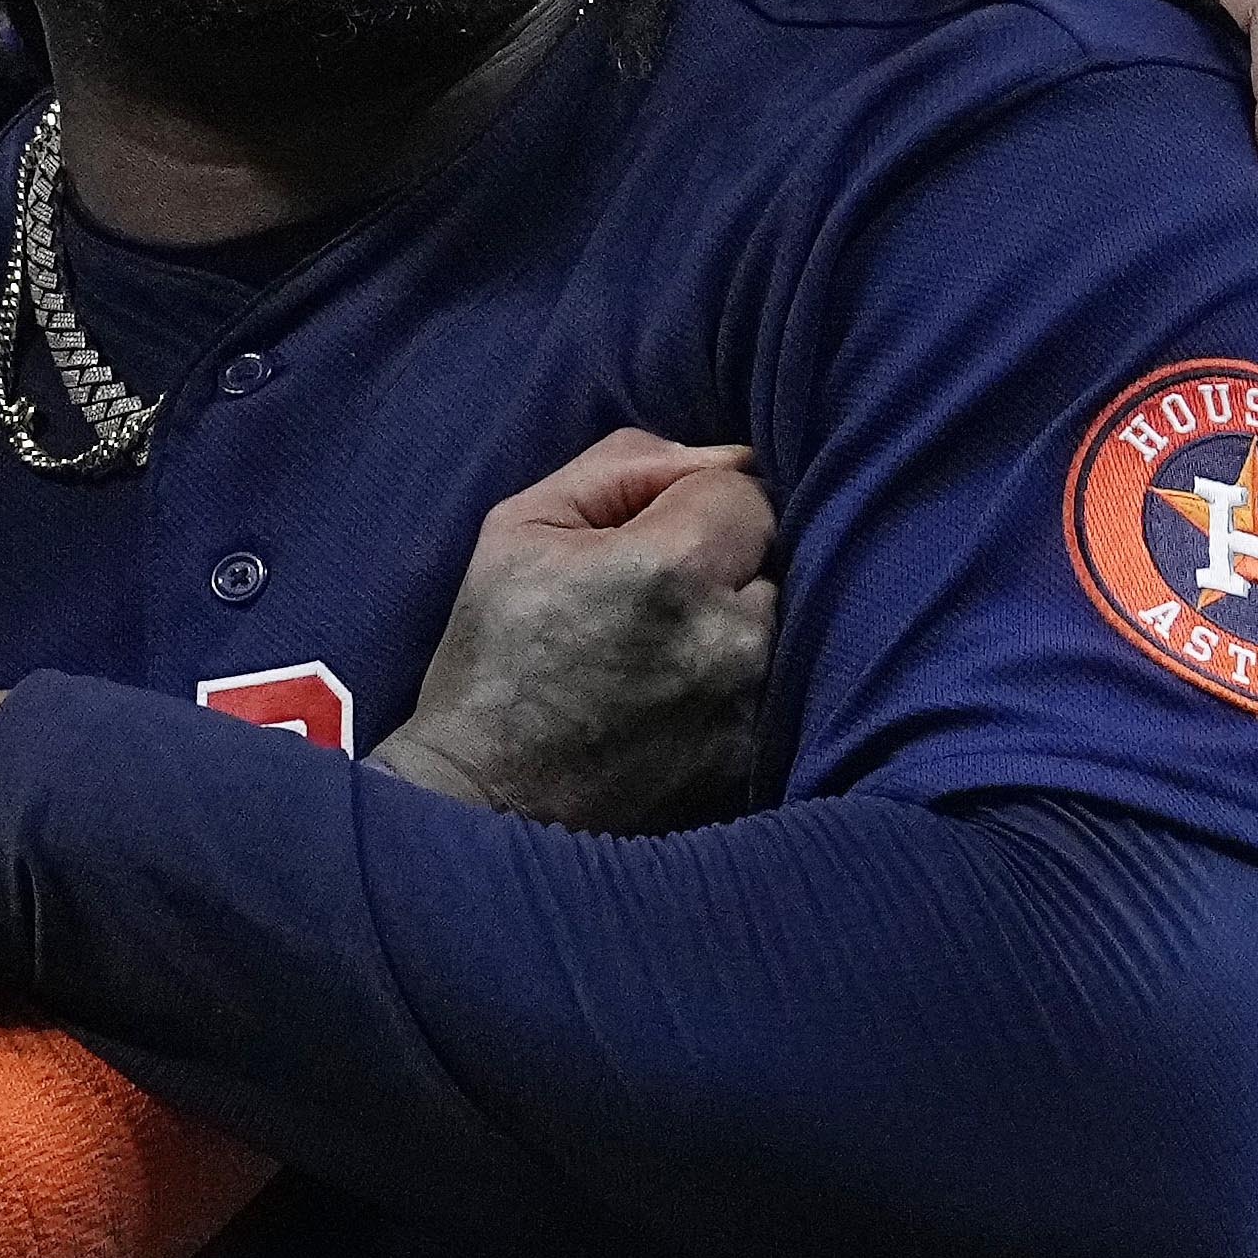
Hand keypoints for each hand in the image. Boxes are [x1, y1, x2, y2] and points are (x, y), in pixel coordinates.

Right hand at [374, 429, 776, 832]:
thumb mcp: (521, 526)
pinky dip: (729, 684)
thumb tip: (725, 453)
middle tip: (647, 599)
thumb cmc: (493, 657)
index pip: (746, 491)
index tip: (644, 539)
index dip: (693, 503)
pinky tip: (667, 702)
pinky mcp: (753, 761)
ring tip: (656, 653)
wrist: (482, 804)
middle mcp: (730, 638)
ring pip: (775, 624)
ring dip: (730, 623)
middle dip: (720, 562)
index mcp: (671, 566)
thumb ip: (626, 465)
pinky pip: (769, 690)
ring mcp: (749, 708)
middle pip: (772, 557)